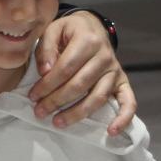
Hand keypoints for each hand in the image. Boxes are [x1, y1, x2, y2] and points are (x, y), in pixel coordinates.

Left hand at [29, 10, 135, 134]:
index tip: (32, 96)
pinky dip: (123, 118)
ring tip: (58, 123)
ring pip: (98, 97)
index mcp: (87, 40)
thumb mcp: (53, 30)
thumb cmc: (69, 32)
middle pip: (79, 85)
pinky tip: (111, 132)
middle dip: (56, 101)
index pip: (66, 68)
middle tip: (39, 112)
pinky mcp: (122, 82)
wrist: (93, 28)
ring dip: (77, 113)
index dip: (47, 84)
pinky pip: (128, 101)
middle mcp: (104, 56)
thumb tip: (45, 72)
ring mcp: (115, 70)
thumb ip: (46, 49)